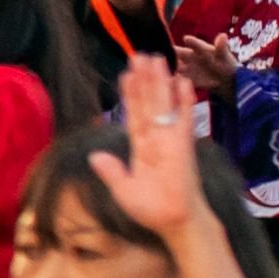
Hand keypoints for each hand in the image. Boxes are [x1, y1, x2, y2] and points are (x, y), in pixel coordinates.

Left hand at [102, 61, 211, 238]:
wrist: (175, 222)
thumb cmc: (152, 210)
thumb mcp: (123, 190)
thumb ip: (111, 171)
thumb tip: (94, 156)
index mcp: (141, 148)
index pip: (133, 115)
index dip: (130, 95)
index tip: (126, 74)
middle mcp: (156, 139)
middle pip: (148, 103)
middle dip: (144, 80)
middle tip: (139, 55)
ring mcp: (171, 140)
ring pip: (163, 104)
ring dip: (160, 82)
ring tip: (156, 59)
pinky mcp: (184, 145)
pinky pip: (184, 119)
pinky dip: (183, 100)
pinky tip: (181, 82)